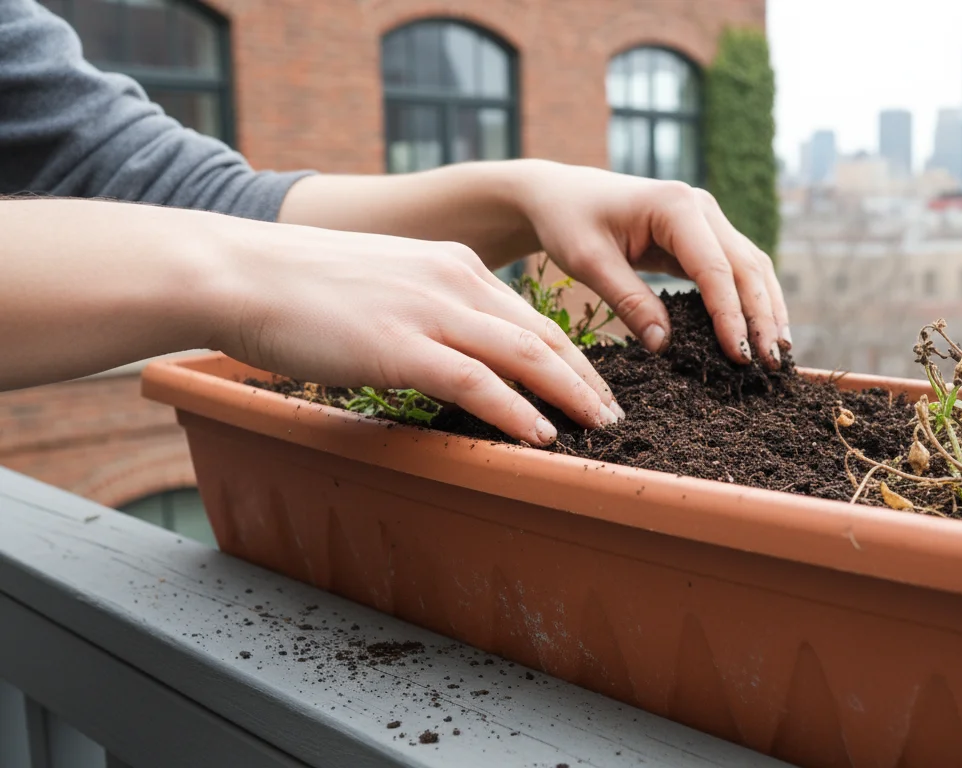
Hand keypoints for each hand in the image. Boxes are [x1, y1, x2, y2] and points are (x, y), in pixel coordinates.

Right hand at [211, 219, 620, 445]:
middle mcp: (453, 280)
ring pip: (524, 355)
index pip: (530, 314)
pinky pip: (476, 381)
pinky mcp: (401, 345)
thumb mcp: (384, 282)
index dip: (570, 354)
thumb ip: (424, 306)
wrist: (241, 271)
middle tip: (617, 415)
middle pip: (543, 334)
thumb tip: (445, 347)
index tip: (595, 384)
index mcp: (452, 264)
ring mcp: (429, 311)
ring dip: (570, 396)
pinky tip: (541, 434)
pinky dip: (516, 410)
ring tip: (600, 429)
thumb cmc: (301, 283)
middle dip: (586, 378)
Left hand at [513, 162, 790, 366]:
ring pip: (752, 267)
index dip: (731, 316)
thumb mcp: (589, 263)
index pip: (716, 269)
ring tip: (779, 353)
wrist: (560, 194)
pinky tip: (760, 331)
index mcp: (675, 207)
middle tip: (772, 364)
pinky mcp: (703, 235)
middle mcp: (701, 207)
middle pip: (746, 267)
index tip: (739, 356)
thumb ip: (629, 302)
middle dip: (762, 317)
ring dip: (767, 309)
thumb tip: (665, 346)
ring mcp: (707, 219)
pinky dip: (752, 299)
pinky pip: (737, 269)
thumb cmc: (569, 222)